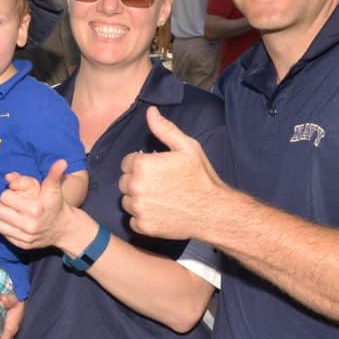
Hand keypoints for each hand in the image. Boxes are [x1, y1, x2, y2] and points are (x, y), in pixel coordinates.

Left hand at [0, 160, 74, 250]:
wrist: (65, 228)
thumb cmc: (56, 204)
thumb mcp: (54, 188)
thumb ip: (54, 174)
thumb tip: (62, 161)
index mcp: (35, 209)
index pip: (5, 197)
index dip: (8, 193)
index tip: (15, 194)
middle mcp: (29, 225)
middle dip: (4, 205)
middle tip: (12, 203)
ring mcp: (26, 237)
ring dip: (3, 217)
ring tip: (12, 213)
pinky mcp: (23, 245)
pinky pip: (4, 235)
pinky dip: (7, 228)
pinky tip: (15, 223)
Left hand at [119, 106, 225, 241]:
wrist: (214, 211)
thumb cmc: (201, 178)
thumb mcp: (187, 147)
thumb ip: (164, 129)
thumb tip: (150, 112)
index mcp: (142, 165)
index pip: (127, 162)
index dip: (142, 165)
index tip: (157, 170)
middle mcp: (135, 187)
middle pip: (124, 182)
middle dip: (138, 181)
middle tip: (160, 185)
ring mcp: (138, 208)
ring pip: (127, 201)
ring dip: (138, 199)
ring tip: (161, 198)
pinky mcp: (143, 226)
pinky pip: (133, 219)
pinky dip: (143, 217)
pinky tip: (160, 212)